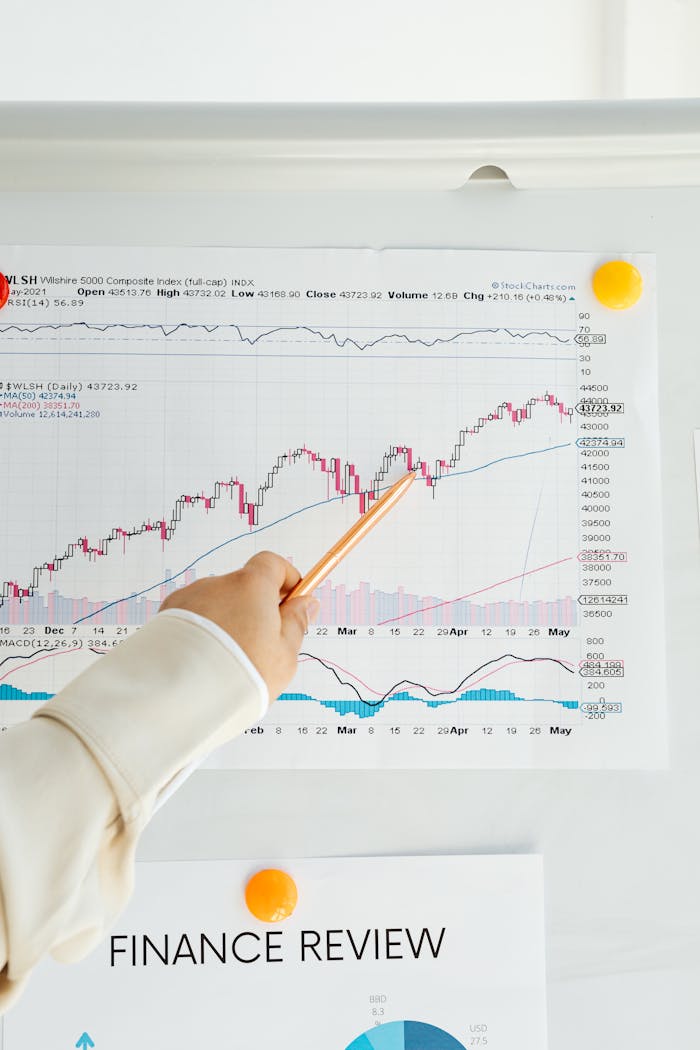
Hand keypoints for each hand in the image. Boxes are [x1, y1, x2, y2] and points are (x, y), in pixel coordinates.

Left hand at [159, 552, 318, 701]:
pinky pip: (192, 621)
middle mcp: (216, 585)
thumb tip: (307, 603)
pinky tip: (205, 663)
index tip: (294, 600)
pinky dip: (202, 635)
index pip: (272, 564)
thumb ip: (297, 623)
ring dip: (226, 624)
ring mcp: (188, 600)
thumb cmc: (238, 674)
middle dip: (254, 610)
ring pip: (217, 607)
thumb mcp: (284, 655)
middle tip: (262, 646)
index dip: (287, 579)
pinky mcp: (165, 619)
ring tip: (229, 662)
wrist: (179, 696)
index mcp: (250, 586)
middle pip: (243, 588)